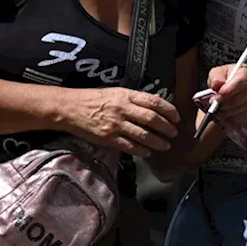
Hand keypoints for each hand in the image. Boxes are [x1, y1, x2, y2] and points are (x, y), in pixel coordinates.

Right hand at [62, 88, 179, 157]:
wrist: (70, 108)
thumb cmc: (92, 99)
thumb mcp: (114, 92)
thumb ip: (132, 99)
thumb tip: (152, 107)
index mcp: (125, 95)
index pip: (153, 102)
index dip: (168, 110)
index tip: (176, 116)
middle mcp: (122, 109)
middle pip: (152, 119)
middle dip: (167, 128)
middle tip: (174, 133)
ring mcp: (116, 125)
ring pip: (144, 135)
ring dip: (158, 142)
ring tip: (165, 145)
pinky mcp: (109, 138)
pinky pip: (130, 146)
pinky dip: (142, 150)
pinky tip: (148, 152)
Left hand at [206, 64, 246, 126]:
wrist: (228, 91)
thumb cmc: (224, 81)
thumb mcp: (216, 74)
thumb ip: (216, 77)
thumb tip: (217, 83)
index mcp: (246, 73)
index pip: (241, 82)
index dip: (228, 91)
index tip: (217, 97)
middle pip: (239, 99)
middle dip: (224, 104)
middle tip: (214, 104)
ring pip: (239, 111)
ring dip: (225, 112)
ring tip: (218, 109)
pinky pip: (241, 119)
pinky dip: (230, 119)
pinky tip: (226, 113)